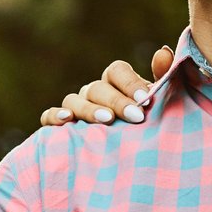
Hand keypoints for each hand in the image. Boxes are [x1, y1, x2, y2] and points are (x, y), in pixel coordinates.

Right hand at [40, 47, 171, 126]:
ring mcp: (75, 107)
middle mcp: (94, 92)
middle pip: (98, 88)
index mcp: (116, 83)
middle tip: (136, 117)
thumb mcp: (160, 104)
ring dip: (89, 109)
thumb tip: (163, 52)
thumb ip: (163, 79)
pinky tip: (66, 121)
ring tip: (107, 120)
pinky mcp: (58, 126)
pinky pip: (48, 116)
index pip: (116, 71)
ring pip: (73, 100)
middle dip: (117, 102)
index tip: (146, 100)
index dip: (129, 83)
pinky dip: (53, 116)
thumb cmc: (148, 126)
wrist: (135, 158)